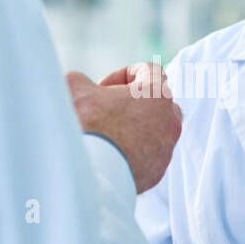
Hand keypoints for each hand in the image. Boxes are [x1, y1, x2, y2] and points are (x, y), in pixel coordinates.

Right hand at [67, 62, 181, 193]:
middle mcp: (169, 122)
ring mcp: (165, 150)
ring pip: (156, 132)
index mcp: (157, 95)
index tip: (103, 87)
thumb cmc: (86, 125)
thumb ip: (84, 80)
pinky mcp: (156, 173)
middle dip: (135, 102)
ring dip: (136, 128)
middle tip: (108, 109)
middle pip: (159, 102)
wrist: (86, 173)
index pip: (151, 70)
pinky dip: (134, 152)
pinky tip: (110, 154)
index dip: (124, 74)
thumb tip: (82, 87)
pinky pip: (149, 156)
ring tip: (109, 133)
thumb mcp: (75, 87)